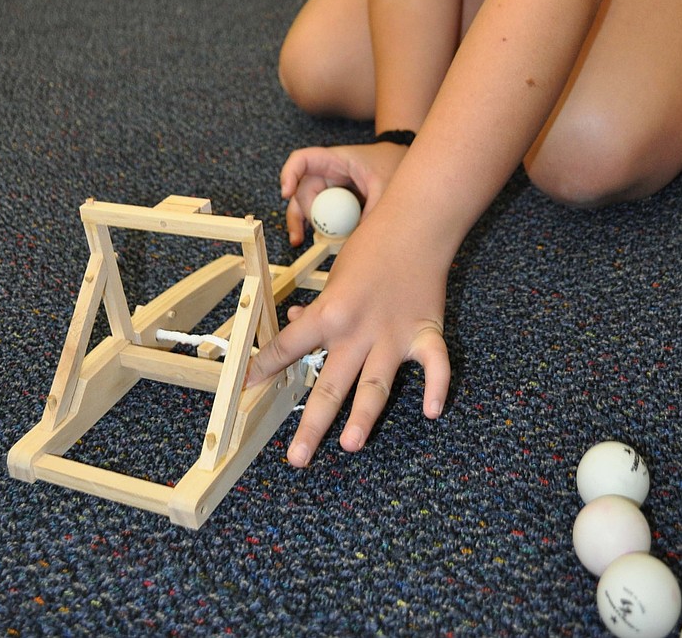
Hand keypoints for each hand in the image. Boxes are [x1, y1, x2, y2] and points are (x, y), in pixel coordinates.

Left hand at [246, 208, 450, 465]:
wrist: (415, 223)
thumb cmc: (372, 244)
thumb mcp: (336, 276)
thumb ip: (321, 307)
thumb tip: (298, 321)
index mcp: (329, 313)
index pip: (288, 347)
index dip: (263, 368)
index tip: (244, 387)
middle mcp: (357, 331)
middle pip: (329, 384)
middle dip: (312, 425)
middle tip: (296, 458)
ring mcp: (393, 335)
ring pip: (375, 386)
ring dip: (362, 417)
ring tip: (350, 445)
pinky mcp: (425, 332)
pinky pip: (434, 366)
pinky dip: (437, 387)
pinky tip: (432, 411)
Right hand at [281, 142, 408, 244]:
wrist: (400, 163)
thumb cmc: (391, 165)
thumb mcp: (385, 187)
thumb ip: (373, 210)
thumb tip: (359, 239)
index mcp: (335, 160)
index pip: (302, 159)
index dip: (289, 174)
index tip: (286, 193)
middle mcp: (326, 172)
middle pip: (301, 189)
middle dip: (300, 212)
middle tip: (304, 234)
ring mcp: (328, 186)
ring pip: (306, 203)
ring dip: (302, 221)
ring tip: (298, 241)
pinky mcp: (333, 199)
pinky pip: (318, 212)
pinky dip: (316, 225)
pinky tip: (313, 240)